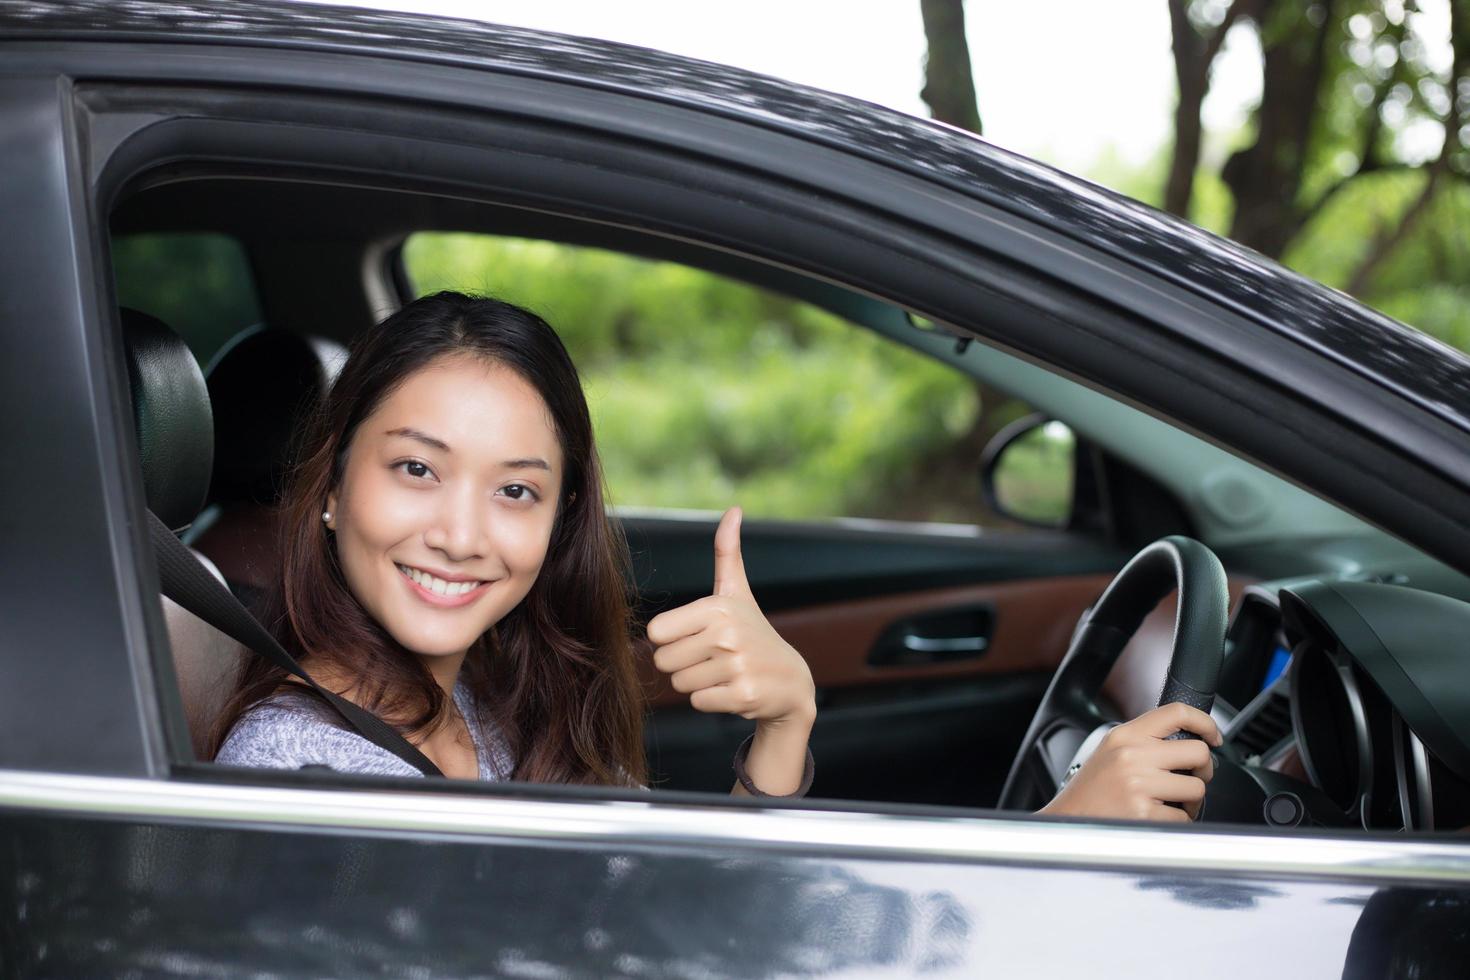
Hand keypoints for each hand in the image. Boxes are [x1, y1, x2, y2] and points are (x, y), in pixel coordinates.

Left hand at [647, 508, 815, 728]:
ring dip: (697, 683)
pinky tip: (733, 689)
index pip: (656, 632)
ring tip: (723, 673)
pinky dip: (712, 700)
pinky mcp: (742, 695)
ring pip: (680, 683)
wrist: (791, 680)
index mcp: (718, 606)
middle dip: (683, 664)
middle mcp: (727, 634)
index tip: (697, 636)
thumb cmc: (754, 632)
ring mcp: (737, 666)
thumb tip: (734, 509)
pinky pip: (698, 702)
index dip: (671, 638)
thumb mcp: (738, 592)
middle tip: (712, 658)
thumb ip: (727, 552)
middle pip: (664, 660)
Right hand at [1038, 702, 1220, 822]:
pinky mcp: (1144, 813)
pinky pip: (1184, 817)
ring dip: (1190, 801)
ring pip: (1196, 788)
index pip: (1176, 713)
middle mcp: (1132, 755)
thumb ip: (1143, 741)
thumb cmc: (1091, 791)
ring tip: (1170, 802)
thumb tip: (1189, 743)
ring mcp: (1139, 785)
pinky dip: (1177, 822)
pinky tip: (1158, 818)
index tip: (1213, 736)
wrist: (1067, 822)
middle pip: (1198, 752)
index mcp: (1125, 735)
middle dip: (1202, 769)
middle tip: (1191, 777)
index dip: (1205, 722)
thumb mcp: (1110, 750)